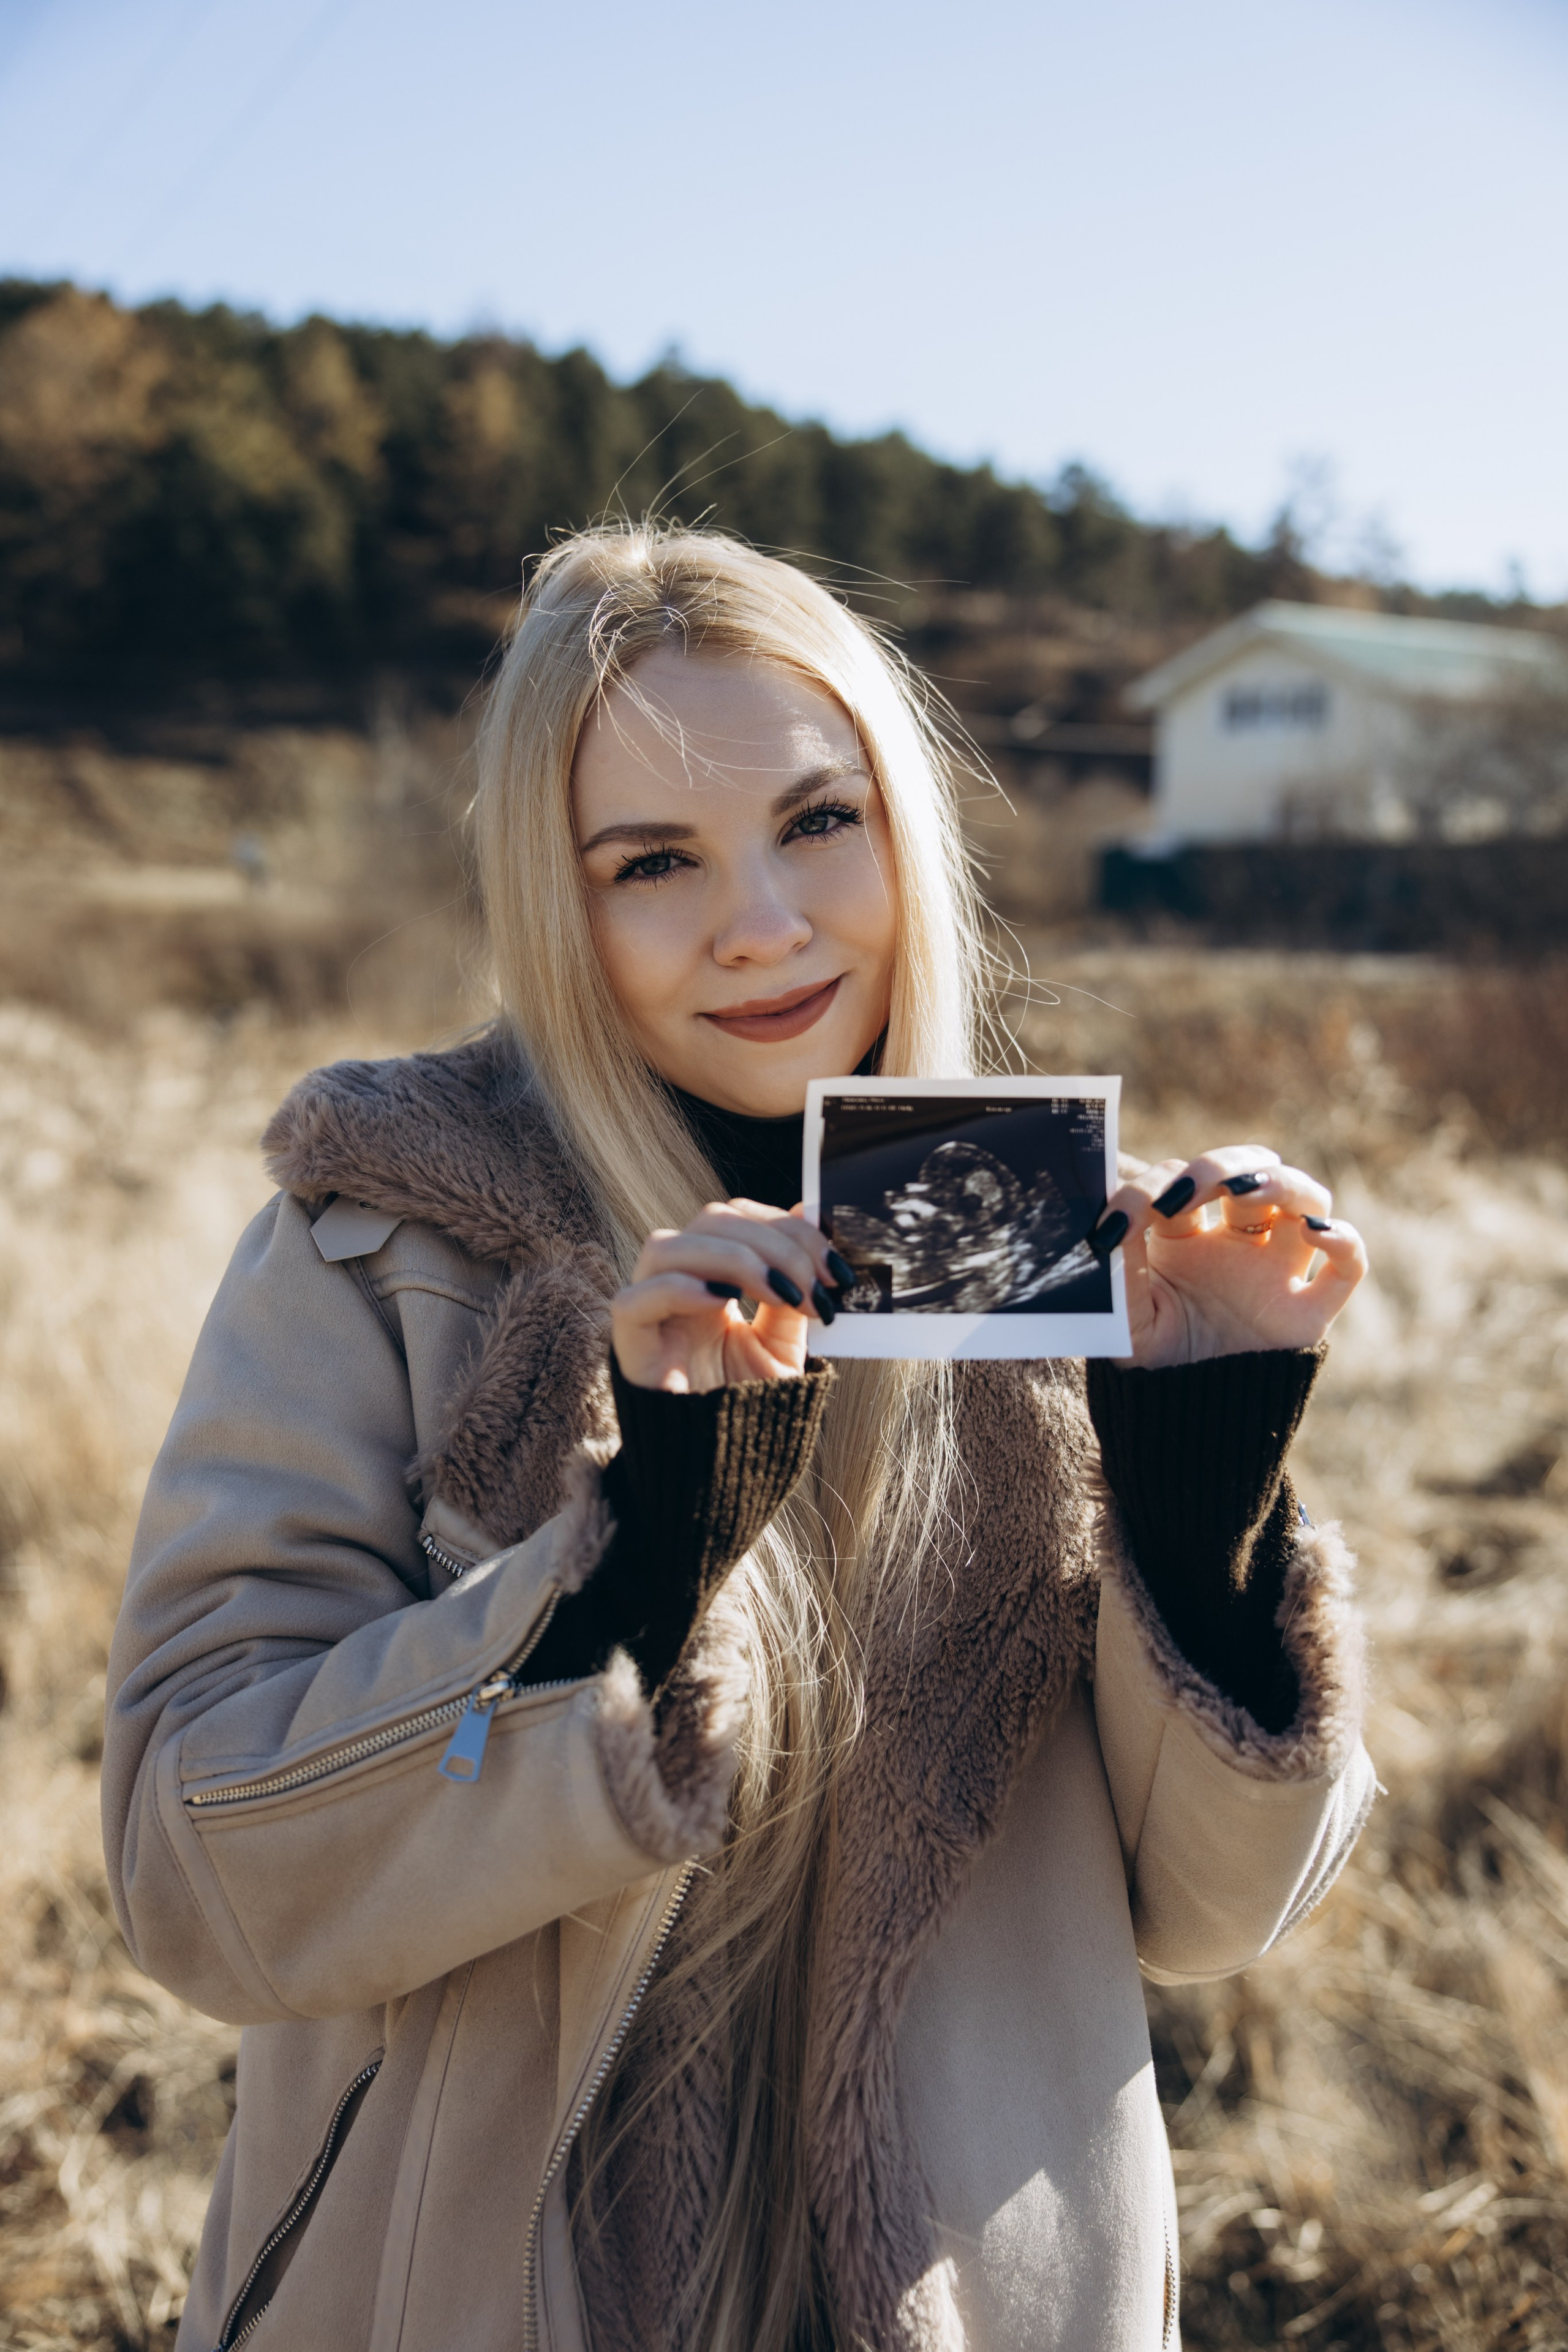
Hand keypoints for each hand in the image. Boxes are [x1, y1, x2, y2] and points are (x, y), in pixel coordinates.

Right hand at [611, 1199, 847, 1392]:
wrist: (724, 1475)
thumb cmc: (750, 1410)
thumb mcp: (785, 1342)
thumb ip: (793, 1285)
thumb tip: (809, 1218)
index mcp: (712, 1278)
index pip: (737, 1219)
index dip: (784, 1227)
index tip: (833, 1266)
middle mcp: (677, 1286)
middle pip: (710, 1221)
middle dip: (773, 1243)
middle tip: (814, 1286)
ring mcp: (649, 1313)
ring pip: (668, 1246)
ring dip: (734, 1257)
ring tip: (781, 1294)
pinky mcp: (629, 1347)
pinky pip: (634, 1300)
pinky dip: (678, 1288)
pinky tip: (722, 1301)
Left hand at [1093, 1145, 1366, 1368]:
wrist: (1185, 1425)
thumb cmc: (1151, 1363)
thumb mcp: (1121, 1315)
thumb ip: (1119, 1268)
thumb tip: (1116, 1218)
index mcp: (1184, 1235)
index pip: (1181, 1183)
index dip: (1153, 1186)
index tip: (1122, 1215)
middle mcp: (1236, 1243)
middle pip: (1249, 1173)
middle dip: (1221, 1167)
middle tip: (1189, 1187)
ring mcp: (1277, 1271)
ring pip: (1305, 1199)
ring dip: (1281, 1181)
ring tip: (1245, 1192)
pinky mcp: (1308, 1311)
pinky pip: (1349, 1265)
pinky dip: (1344, 1240)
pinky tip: (1313, 1231)